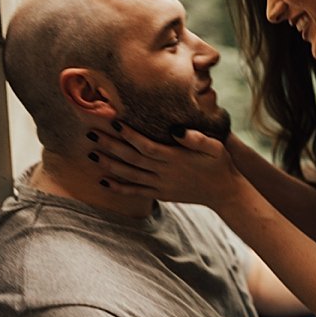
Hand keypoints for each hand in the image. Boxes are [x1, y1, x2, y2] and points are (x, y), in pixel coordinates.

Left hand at [85, 119, 239, 205]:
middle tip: (91, 133)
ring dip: (109, 165)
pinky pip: (135, 192)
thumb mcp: (215, 146)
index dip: (129, 134)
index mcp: (175, 157)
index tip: (114, 122)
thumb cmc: (219, 163)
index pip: (146, 145)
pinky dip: (119, 187)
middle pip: (132, 158)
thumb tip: (176, 130)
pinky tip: (103, 181)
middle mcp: (164, 172)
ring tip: (91, 154)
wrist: (224, 192)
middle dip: (110, 145)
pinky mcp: (159, 194)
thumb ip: (196, 138)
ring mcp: (160, 185)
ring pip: (129, 175)